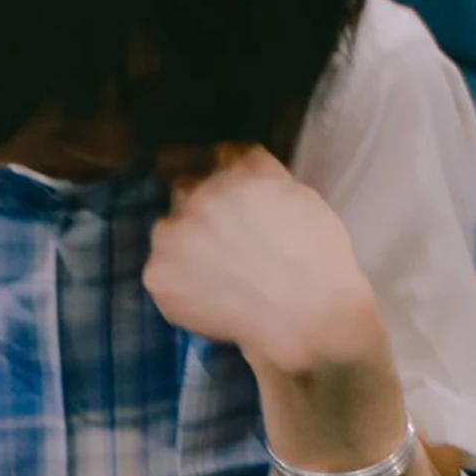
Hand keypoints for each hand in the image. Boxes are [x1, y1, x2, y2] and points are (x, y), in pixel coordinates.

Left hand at [143, 145, 383, 385]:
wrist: (307, 317)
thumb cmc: (318, 260)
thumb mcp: (300, 197)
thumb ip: (262, 175)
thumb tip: (234, 164)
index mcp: (238, 169)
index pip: (216, 158)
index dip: (218, 180)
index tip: (224, 200)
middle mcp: (199, 192)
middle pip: (184, 191)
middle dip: (198, 212)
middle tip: (222, 244)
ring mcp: (172, 233)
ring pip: (167, 233)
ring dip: (181, 245)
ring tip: (213, 276)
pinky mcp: (157, 274)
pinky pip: (160, 273)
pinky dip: (177, 284)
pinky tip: (206, 298)